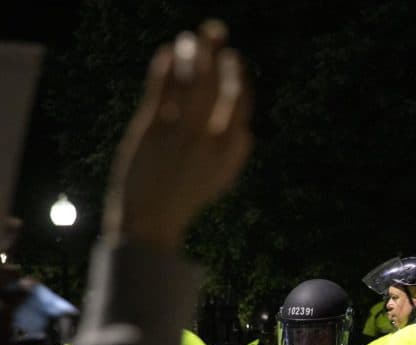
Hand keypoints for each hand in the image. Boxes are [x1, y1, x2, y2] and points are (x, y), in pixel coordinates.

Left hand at [103, 20, 251, 250]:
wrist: (150, 222)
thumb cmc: (184, 198)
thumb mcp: (218, 178)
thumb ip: (231, 153)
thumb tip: (245, 131)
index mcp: (231, 153)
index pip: (241, 106)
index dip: (239, 79)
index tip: (234, 60)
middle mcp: (211, 141)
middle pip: (221, 88)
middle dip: (220, 55)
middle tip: (215, 31)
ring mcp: (182, 134)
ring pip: (194, 83)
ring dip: (195, 53)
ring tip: (192, 36)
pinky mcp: (152, 131)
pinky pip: (163, 89)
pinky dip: (167, 67)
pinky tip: (169, 52)